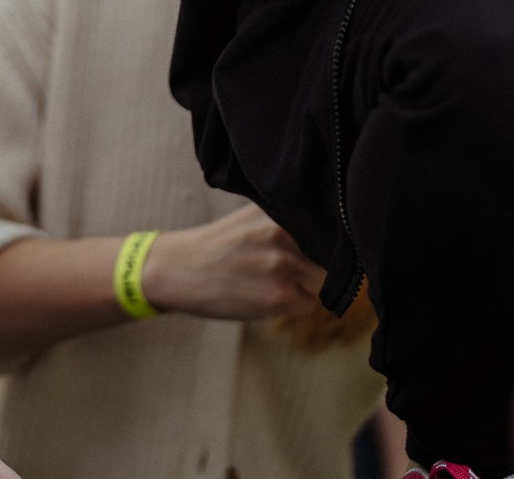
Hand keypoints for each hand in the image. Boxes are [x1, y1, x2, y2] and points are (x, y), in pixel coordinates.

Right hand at [136, 205, 325, 321]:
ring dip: (308, 286)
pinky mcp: (279, 297)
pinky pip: (309, 304)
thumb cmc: (218, 244)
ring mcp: (283, 265)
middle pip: (333, 256)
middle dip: (321, 265)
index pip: (333, 226)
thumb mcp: (254, 215)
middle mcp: (285, 233)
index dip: (333, 240)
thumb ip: (290, 218)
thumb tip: (336, 228)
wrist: (178, 269)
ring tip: (277, 281)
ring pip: (323, 282)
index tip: (327, 247)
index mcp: (281, 209)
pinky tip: (267, 295)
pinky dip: (295, 304)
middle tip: (292, 269)